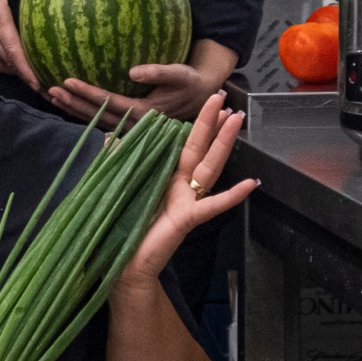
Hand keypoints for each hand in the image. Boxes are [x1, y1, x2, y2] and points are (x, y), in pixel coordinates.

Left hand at [49, 39, 237, 126]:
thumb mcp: (179, 73)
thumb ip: (158, 72)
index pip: (109, 102)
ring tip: (52, 96)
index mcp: (145, 111)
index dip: (87, 92)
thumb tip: (132, 71)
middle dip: (72, 103)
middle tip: (49, 89)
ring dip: (73, 109)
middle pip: (96, 114)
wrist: (200, 97)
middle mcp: (134, 122)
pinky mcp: (129, 123)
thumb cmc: (189, 82)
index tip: (67, 81)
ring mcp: (130, 126)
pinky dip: (83, 112)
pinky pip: (101, 119)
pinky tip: (67, 103)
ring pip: (96, 120)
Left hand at [115, 98, 255, 296]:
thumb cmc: (123, 227)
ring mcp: (187, 200)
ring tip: (237, 121)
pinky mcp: (188, 218)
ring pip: (209, 166)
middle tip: (225, 98)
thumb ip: (119, 162)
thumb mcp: (118, 187)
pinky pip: (213, 205)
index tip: (207, 103)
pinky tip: (251, 183)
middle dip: (212, 123)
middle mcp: (180, 185)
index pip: (183, 143)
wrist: (124, 262)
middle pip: (200, 148)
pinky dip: (233, 195)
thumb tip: (110, 138)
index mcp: (164, 176)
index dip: (195, 123)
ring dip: (224, 143)